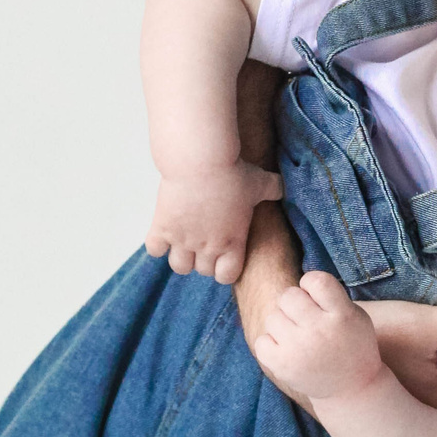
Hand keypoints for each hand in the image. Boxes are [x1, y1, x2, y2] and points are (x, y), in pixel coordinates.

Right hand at [146, 162, 283, 283]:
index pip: (227, 276)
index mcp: (232, 241)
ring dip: (181, 257)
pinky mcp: (162, 227)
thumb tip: (282, 186)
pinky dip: (157, 244)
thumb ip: (273, 189)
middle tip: (202, 244)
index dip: (224, 269)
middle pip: (203, 271)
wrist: (201, 160)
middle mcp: (207, 246)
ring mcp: (183, 239)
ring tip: (183, 241)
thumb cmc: (231, 171)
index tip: (222, 257)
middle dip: (203, 261)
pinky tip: (163, 230)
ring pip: (179, 267)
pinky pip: (154, 250)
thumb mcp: (260, 181)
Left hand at [251, 273, 386, 403]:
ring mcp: (299, 349)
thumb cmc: (350, 344)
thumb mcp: (355, 316)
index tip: (316, 298)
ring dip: (283, 324)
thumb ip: (330, 296)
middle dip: (294, 304)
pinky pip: (261, 341)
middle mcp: (319, 330)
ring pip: (273, 317)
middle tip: (305, 320)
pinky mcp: (282, 366)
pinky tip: (287, 351)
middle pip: (288, 296)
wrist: (351, 389)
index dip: (311, 284)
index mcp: (342, 315)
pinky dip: (271, 345)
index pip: (316, 280)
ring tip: (299, 339)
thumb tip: (298, 283)